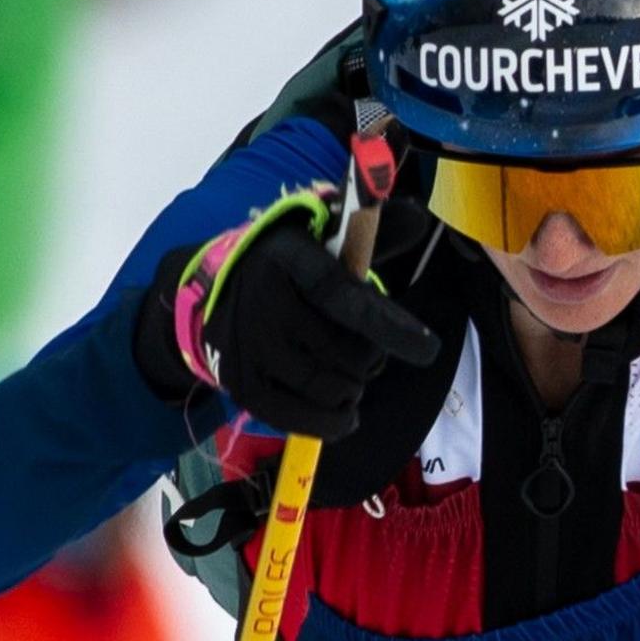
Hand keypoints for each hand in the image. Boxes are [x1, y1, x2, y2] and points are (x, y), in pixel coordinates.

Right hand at [160, 188, 437, 436]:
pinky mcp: (241, 384)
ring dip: (354, 388)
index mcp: (289, 259)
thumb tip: (418, 218)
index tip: (428, 349)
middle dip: (372, 358)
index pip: (342, 297)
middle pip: (343, 352)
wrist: (211, 289)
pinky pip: (298, 418)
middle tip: (368, 353)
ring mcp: (248, 347)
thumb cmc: (287, 265)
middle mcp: (263, 302)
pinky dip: (332, 422)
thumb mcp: (323, 236)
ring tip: (352, 376)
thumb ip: (373, 231)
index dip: (387, 325)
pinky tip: (345, 414)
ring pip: (328, 387)